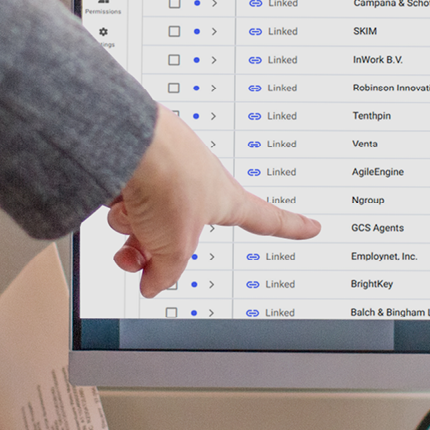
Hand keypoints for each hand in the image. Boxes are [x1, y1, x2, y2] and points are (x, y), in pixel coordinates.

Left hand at [109, 106, 320, 295]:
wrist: (129, 144)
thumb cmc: (168, 180)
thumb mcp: (175, 248)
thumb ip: (167, 275)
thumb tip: (151, 285)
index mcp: (227, 200)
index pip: (267, 220)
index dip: (292, 227)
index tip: (314, 227)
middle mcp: (199, 187)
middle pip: (181, 237)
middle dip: (156, 251)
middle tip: (141, 256)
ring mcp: (168, 177)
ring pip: (149, 225)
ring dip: (133, 232)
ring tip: (130, 216)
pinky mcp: (139, 169)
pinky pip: (127, 207)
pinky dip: (118, 212)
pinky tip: (115, 202)